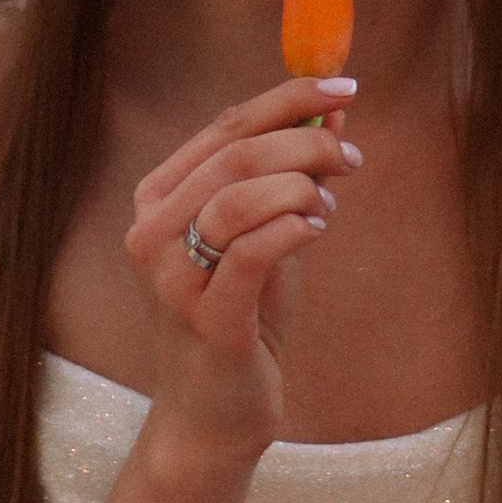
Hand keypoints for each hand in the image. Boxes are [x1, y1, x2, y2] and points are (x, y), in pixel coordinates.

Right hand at [124, 73, 362, 452]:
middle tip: (350, 155)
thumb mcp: (266, 235)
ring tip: (329, 203)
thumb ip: (290, 176)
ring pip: (239, 196)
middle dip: (305, 142)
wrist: (212, 416)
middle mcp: (151, 232)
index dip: (287, 98)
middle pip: (235, 156)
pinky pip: (253, 251)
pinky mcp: (205, 318)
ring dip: (301, 186)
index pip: (224, 127)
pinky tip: (317, 229)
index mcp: (158, 199)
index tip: (344, 86)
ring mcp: (172, 277)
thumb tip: (335, 112)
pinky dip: (294, 228)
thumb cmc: (241, 319)